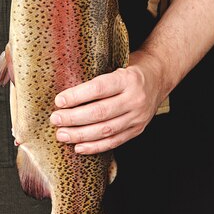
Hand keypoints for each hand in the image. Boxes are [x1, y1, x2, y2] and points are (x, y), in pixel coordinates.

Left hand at [50, 50, 165, 153]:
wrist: (158, 78)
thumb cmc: (130, 70)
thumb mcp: (117, 66)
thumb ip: (97, 79)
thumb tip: (66, 94)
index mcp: (128, 79)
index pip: (98, 88)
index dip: (77, 96)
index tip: (59, 101)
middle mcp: (135, 99)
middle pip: (100, 112)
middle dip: (73, 118)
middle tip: (55, 119)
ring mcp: (138, 117)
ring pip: (105, 130)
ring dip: (80, 135)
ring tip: (62, 135)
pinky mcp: (137, 129)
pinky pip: (114, 142)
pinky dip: (94, 146)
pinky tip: (78, 146)